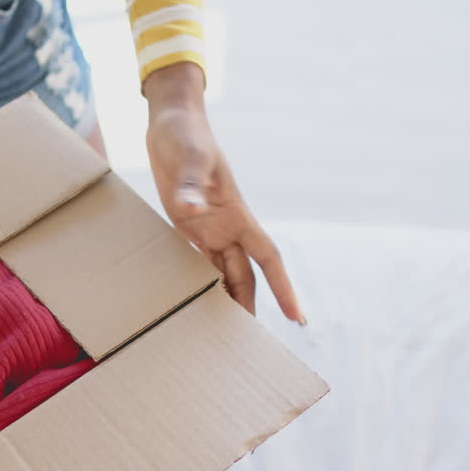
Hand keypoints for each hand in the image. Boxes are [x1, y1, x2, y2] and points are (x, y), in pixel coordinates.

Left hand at [143, 63, 303, 322]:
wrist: (171, 122)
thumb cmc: (184, 135)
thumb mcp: (187, 157)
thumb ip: (189, 183)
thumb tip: (190, 206)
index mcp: (237, 214)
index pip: (268, 259)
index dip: (283, 288)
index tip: (298, 317)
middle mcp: (227, 227)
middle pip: (245, 277)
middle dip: (249, 307)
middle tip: (248, 347)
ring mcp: (208, 228)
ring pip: (223, 275)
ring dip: (225, 301)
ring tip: (222, 336)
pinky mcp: (188, 227)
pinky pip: (198, 263)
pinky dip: (199, 284)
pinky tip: (194, 305)